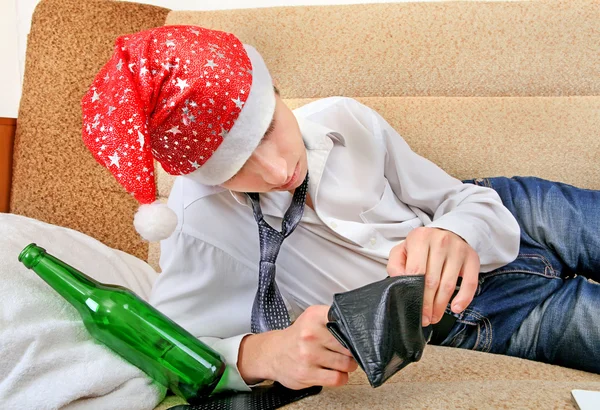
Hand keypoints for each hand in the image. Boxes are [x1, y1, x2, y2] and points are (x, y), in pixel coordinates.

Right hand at [238, 305, 357, 388]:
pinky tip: (335, 372)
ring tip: (341, 362)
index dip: (355, 328)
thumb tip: (359, 329)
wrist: (272, 353)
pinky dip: (341, 377)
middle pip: (349, 344)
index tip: (356, 332)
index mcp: (314, 316)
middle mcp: (310, 334)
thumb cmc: (297, 337)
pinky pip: (338, 378)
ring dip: (348, 365)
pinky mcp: (307, 374)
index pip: (344, 319)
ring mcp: (308, 355)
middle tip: (347, 350)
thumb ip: (332, 319)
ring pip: (346, 363)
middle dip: (352, 350)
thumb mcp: (311, 319)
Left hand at [387, 227, 479, 325]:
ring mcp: (458, 249)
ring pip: (449, 284)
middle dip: (428, 304)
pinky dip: (464, 298)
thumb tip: (400, 282)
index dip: (415, 294)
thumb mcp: (402, 250)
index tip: (414, 310)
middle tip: (425, 319)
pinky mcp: (472, 257)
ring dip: (441, 305)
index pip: (416, 271)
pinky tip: (456, 308)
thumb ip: (395, 265)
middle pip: (433, 281)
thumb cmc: (421, 247)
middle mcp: (440, 241)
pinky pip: (470, 282)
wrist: (446, 232)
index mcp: (420, 238)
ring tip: (435, 317)